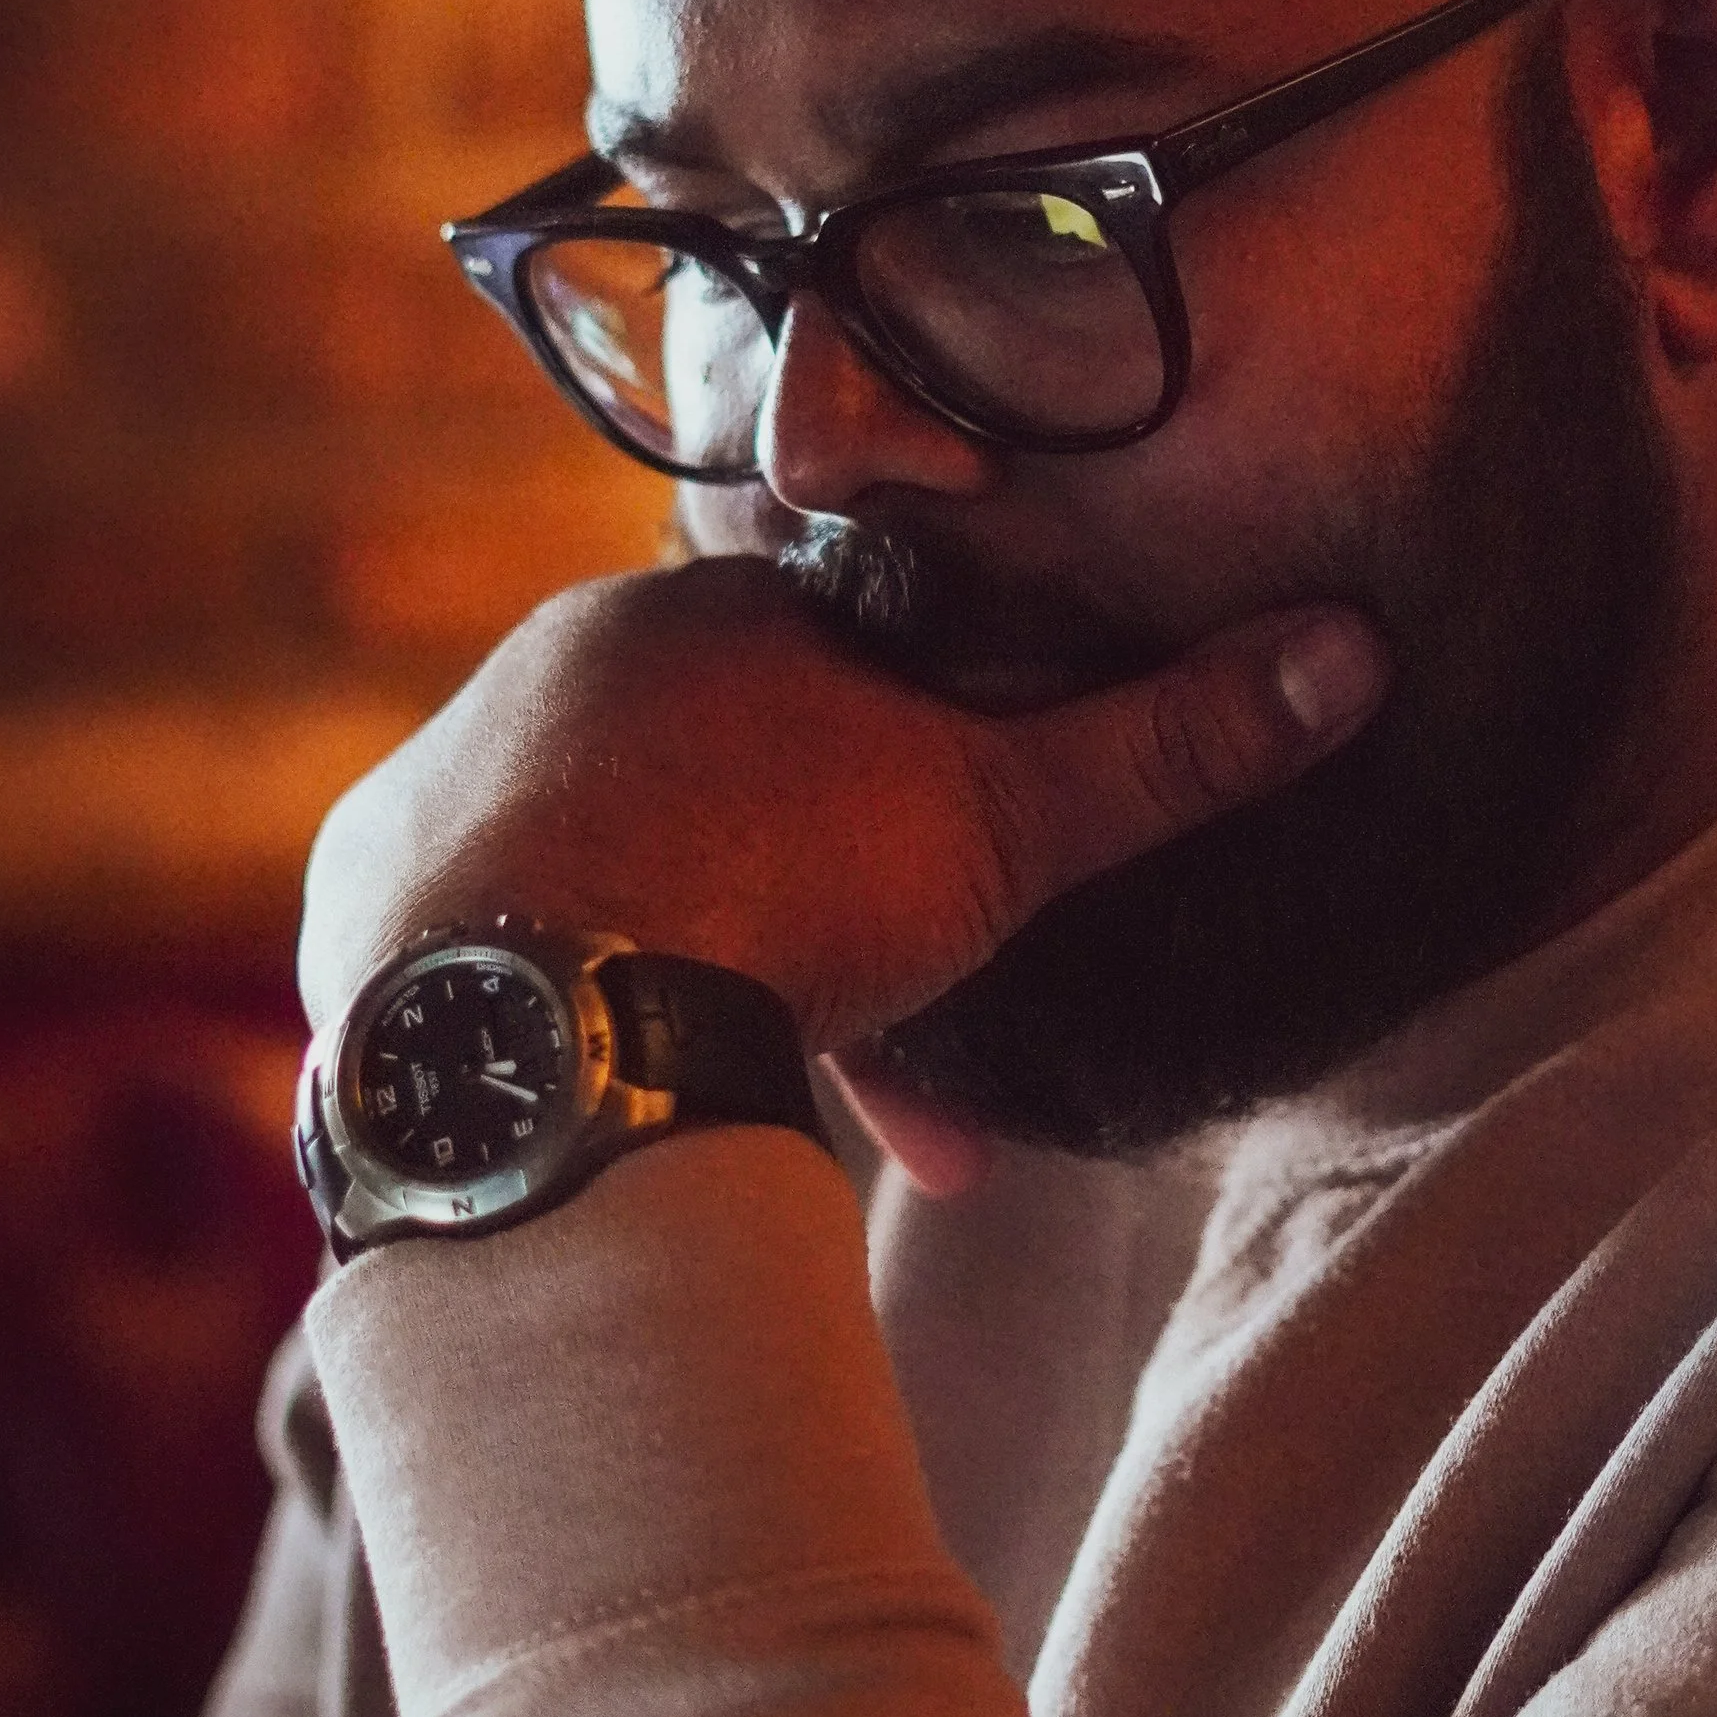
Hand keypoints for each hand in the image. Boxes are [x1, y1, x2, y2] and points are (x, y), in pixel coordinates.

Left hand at [299, 556, 1386, 1074]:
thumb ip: (1165, 743)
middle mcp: (539, 673)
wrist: (541, 1025)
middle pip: (721, 790)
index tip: (958, 891)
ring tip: (765, 1106)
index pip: (826, 674)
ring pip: (612, 880)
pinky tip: (628, 1094)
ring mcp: (436, 793)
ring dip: (702, 979)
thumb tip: (1352, 651)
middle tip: (889, 1043)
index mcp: (684, 611)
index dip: (914, 786)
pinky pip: (493, 950)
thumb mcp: (1006, 819)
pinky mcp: (363, 913)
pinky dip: (575, 1014)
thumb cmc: (784, 881)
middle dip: (817, 915)